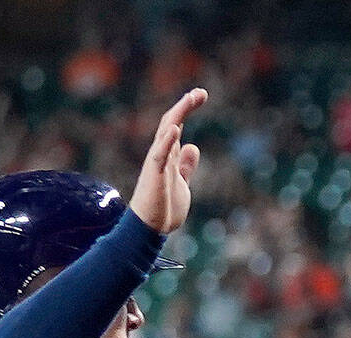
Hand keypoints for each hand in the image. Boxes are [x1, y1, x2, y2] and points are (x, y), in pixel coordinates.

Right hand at [128, 88, 206, 234]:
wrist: (150, 231)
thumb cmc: (162, 209)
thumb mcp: (181, 183)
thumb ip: (186, 166)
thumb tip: (192, 146)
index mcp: (168, 156)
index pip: (175, 125)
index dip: (186, 108)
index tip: (200, 95)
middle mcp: (161, 155)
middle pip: (171, 122)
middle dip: (184, 106)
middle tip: (200, 92)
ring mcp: (156, 164)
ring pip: (165, 133)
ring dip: (178, 114)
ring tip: (190, 99)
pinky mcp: (154, 176)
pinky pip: (159, 155)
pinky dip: (166, 142)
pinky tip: (175, 128)